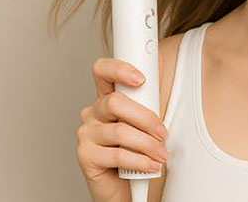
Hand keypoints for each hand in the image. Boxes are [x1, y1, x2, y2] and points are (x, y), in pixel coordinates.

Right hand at [76, 57, 167, 201]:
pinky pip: (118, 155)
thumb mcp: (145, 117)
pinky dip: (141, 161)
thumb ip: (148, 95)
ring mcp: (86, 133)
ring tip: (161, 153)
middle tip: (162, 132)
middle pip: (115, 102)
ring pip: (120, 131)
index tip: (141, 79)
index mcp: (106, 97)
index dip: (119, 69)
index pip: (102, 70)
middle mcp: (92, 112)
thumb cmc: (137, 146)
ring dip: (148, 144)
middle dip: (145, 118)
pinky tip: (152, 164)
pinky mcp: (85, 156)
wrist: (126, 183)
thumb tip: (158, 65)